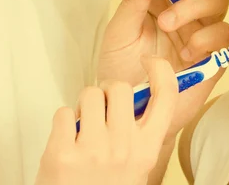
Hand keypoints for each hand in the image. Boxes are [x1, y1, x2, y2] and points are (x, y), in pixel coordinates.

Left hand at [35, 58, 177, 184]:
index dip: (160, 69)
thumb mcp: (135, 165)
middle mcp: (123, 147)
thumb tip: (138, 93)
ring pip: (90, 94)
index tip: (150, 62)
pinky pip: (63, 112)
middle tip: (101, 108)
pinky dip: (62, 123)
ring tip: (82, 128)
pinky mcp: (62, 154)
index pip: (166, 94)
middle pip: (120, 87)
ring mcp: (93, 150)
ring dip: (83, 105)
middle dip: (107, 91)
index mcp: (147, 149)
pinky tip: (66, 141)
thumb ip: (139, 132)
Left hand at [96, 0, 228, 138]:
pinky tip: (186, 51)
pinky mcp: (216, 53)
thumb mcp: (119, 34)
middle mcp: (184, 6)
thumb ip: (133, 2)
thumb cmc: (122, 71)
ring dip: (193, 6)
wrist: (132, 115)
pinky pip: (224, 33)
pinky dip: (206, 36)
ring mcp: (202, 28)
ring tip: (168, 26)